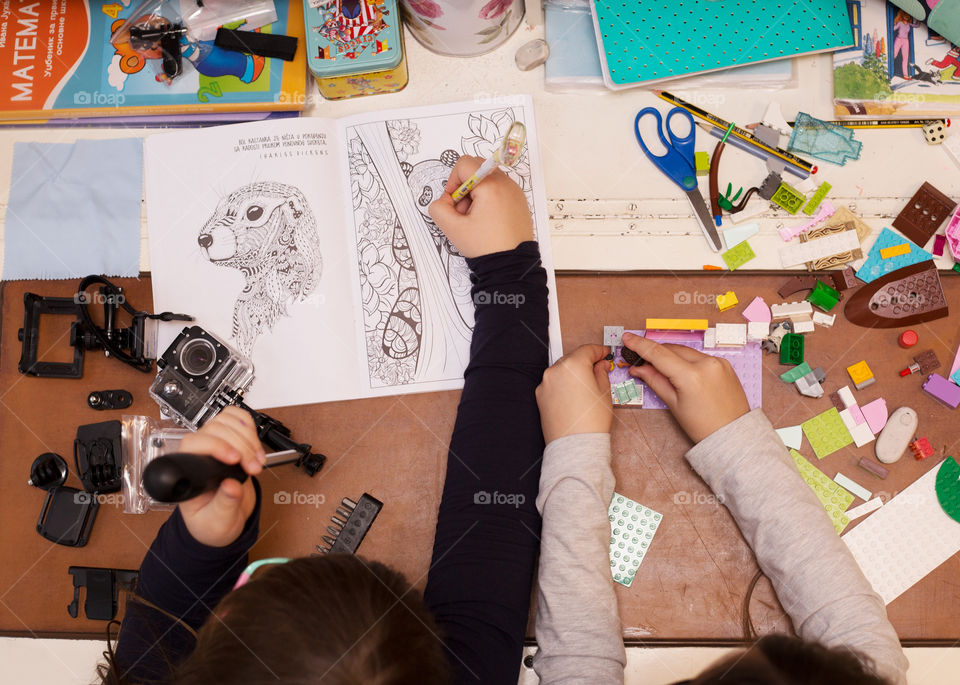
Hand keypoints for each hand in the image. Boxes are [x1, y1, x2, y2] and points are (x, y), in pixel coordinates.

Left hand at [178, 406, 264, 546]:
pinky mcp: (228, 440)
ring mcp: (213, 444)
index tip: (235, 460)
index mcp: (187, 474)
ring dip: (248, 437)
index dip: (217, 446)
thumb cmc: (212, 523)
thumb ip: (224, 505)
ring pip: (226, 421)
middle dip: (241, 447)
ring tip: (257, 461)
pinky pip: (236, 419)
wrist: (223, 521)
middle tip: (254, 468)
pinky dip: (250, 428)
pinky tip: (256, 447)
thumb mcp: (217, 523)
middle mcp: (197, 455)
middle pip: (215, 430)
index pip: (195, 444)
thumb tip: (231, 486)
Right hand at [428, 155, 533, 257]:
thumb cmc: (487, 247)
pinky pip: (499, 190)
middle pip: (476, 169)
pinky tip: (486, 220)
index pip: (464, 164)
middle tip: (464, 211)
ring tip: (475, 219)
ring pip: (487, 180)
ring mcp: (515, 192)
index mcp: (491, 186)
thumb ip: (438, 209)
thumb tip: (443, 200)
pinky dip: (489, 200)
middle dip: (464, 187)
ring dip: (476, 194)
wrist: (512, 266)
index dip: (453, 182)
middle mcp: (506, 184)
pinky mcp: (519, 201)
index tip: (454, 202)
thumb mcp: (453, 229)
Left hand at [536, 344, 612, 444]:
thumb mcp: (604, 393)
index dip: (599, 350)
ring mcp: (545, 383)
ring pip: (562, 370)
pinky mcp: (540, 396)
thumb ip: (601, 373)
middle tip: (598, 368)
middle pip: (573, 358)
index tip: (605, 353)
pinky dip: (563, 384)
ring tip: (585, 384)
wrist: (575, 445)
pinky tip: (573, 395)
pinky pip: (553, 383)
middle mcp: (556, 370)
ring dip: (573, 372)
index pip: (587, 350)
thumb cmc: (592, 420)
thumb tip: (600, 365)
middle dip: (585, 361)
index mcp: (574, 365)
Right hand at [622, 332, 749, 442]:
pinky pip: (700, 356)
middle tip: (642, 361)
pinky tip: (683, 373)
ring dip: (672, 356)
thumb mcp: (674, 404)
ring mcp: (718, 362)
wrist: (733, 434)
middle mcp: (707, 364)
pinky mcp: (725, 364)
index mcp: (691, 376)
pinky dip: (688, 360)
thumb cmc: (703, 425)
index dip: (640, 345)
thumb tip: (638, 368)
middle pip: (672, 349)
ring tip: (664, 371)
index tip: (627, 338)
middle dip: (656, 353)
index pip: (659, 354)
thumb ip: (655, 380)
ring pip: (686, 351)